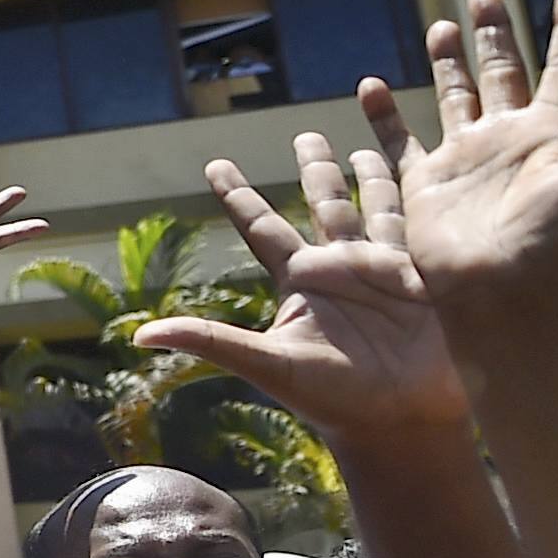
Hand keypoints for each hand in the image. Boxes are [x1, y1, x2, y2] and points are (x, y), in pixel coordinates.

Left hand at [136, 132, 466, 446]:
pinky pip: (411, 222)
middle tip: (305, 134)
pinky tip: (410, 162)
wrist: (401, 422)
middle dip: (313, 169)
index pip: (260, 226)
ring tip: (357, 144)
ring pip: (368, 205)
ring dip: (363, 174)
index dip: (238, 196)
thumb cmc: (333, 400)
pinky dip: (409, 192)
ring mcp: (379, 270)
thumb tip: (139, 337)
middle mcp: (336, 269)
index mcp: (297, 282)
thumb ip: (211, 341)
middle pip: (319, 203)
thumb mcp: (268, 364)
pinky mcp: (419, 275)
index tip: (215, 165)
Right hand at [381, 0, 557, 326]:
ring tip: (443, 26)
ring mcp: (467, 158)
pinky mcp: (428, 182)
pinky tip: (370, 86)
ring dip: (450, 62)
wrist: (503, 294)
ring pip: (456, 96)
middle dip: (497, 33)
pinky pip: (401, 140)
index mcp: (556, 131)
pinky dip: (385, 115)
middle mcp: (511, 138)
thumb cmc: (557, 239)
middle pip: (505, 71)